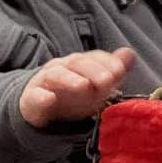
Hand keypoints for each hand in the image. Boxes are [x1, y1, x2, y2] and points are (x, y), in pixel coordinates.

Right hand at [20, 48, 135, 128]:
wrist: (38, 108)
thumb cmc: (72, 95)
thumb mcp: (95, 86)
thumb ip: (113, 71)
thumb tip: (130, 54)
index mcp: (79, 64)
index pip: (94, 57)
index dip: (107, 62)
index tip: (119, 72)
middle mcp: (62, 67)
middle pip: (77, 63)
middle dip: (93, 71)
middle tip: (107, 81)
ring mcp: (45, 82)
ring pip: (57, 75)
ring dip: (70, 79)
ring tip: (82, 86)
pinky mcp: (31, 99)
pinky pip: (34, 96)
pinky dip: (41, 97)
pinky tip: (48, 99)